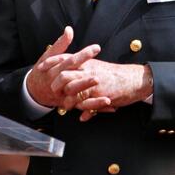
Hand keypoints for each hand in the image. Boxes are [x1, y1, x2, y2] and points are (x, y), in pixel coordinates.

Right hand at [26, 26, 99, 107]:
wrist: (33, 91)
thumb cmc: (43, 70)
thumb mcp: (48, 55)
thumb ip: (61, 43)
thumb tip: (69, 29)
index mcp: (54, 69)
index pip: (70, 61)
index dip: (84, 54)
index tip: (97, 48)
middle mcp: (58, 83)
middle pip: (72, 78)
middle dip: (85, 76)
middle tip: (98, 71)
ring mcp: (62, 95)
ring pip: (76, 94)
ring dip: (88, 91)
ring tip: (101, 86)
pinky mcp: (68, 104)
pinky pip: (82, 106)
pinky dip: (95, 106)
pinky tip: (108, 102)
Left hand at [38, 50, 152, 120]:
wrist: (134, 80)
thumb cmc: (117, 75)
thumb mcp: (99, 68)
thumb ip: (86, 70)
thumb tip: (76, 70)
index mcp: (87, 62)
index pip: (65, 58)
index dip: (52, 62)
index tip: (41, 67)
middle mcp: (88, 71)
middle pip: (64, 75)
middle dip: (56, 85)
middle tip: (54, 92)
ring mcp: (93, 83)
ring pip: (72, 91)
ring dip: (67, 101)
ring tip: (66, 107)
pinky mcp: (99, 95)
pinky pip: (85, 105)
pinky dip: (83, 111)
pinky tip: (82, 116)